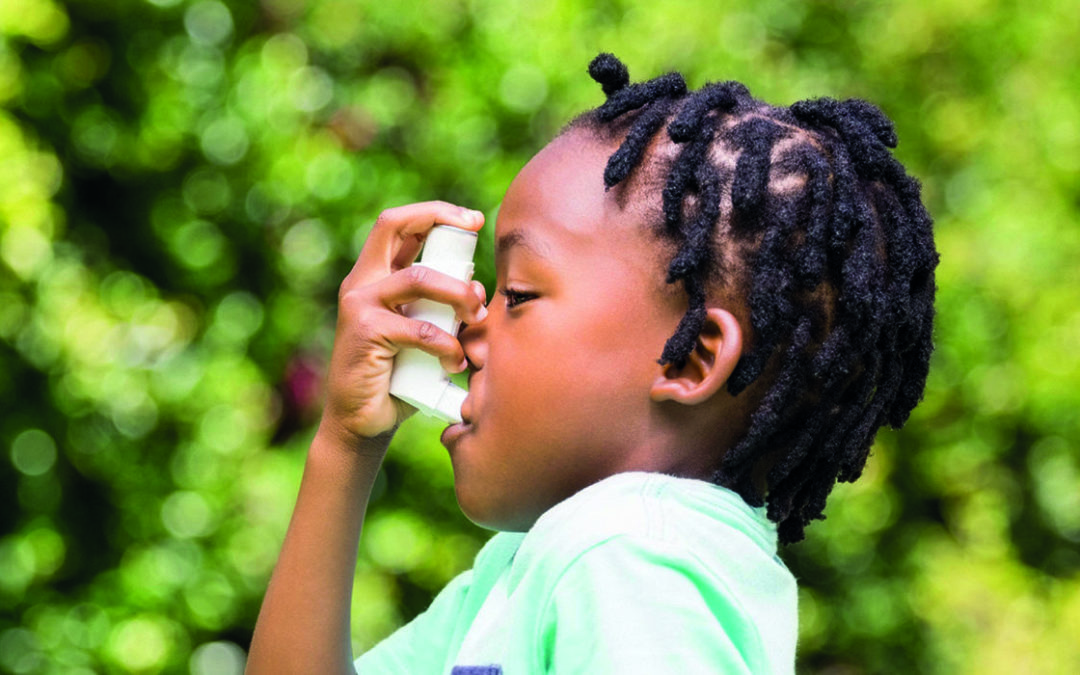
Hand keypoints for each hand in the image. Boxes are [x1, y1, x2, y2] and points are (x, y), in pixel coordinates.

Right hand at [319, 201, 486, 449]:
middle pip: (394, 225)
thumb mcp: (423, 333)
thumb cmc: (398, 378)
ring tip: (478, 314)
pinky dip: (447, 344)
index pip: (399, 225)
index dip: (435, 212)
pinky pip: (419, 329)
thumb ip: (441, 309)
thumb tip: (478, 288)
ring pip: (418, 277)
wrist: (363, 423)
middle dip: (439, 220)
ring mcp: (360, 305)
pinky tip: (456, 362)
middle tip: (475, 233)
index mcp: (375, 277)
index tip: (474, 219)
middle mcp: (362, 283)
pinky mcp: (365, 333)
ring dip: (458, 293)